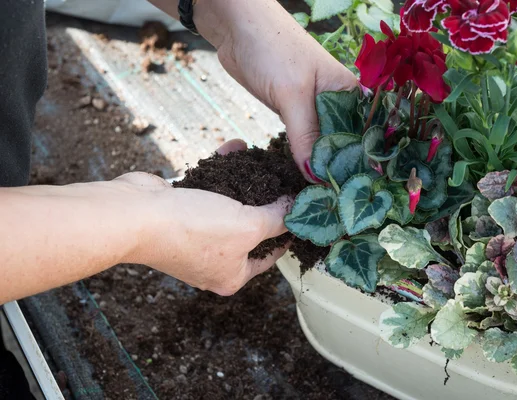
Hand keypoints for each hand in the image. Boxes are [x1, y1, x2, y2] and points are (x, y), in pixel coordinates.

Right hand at [119, 139, 291, 294]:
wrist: (133, 214)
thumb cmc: (193, 228)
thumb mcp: (248, 226)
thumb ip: (277, 218)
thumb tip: (296, 208)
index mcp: (231, 275)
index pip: (270, 255)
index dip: (288, 232)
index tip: (301, 209)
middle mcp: (213, 261)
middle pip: (250, 230)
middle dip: (266, 201)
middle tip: (284, 180)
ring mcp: (194, 237)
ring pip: (229, 207)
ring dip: (246, 181)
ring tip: (264, 160)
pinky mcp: (180, 213)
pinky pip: (210, 190)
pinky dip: (222, 171)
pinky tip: (235, 148)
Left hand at [195, 0, 356, 180]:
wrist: (236, 27)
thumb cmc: (272, 49)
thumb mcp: (292, 95)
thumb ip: (306, 136)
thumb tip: (317, 176)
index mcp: (348, 93)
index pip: (362, 136)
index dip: (359, 164)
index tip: (352, 193)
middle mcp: (337, 102)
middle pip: (343, 144)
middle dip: (338, 169)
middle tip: (335, 202)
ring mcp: (314, 108)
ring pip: (322, 143)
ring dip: (319, 164)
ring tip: (320, 197)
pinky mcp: (293, 112)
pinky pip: (303, 139)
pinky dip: (302, 155)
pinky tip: (302, 176)